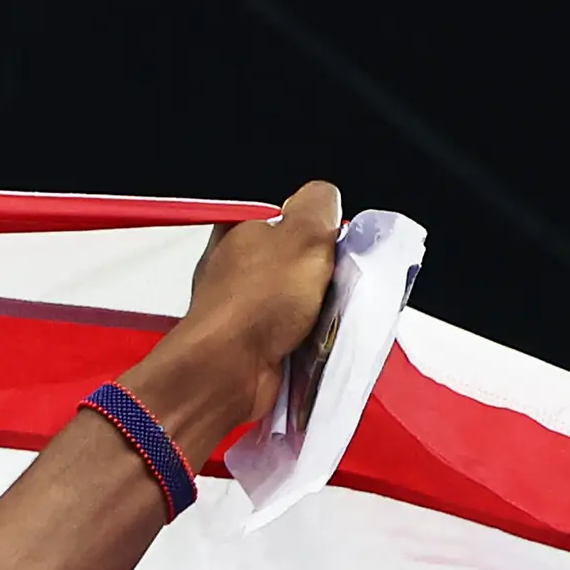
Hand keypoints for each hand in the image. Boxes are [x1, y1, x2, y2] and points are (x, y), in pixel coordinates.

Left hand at [125, 180, 346, 453]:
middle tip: (340, 284)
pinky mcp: (245, 347)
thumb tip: (323, 198)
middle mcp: (232, 270)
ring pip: (294, 302)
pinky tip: (315, 342)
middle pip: (294, 264)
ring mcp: (237, 311)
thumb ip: (317, 206)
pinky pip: (288, 336)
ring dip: (318, 311)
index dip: (317, 234)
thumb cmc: (261, 300)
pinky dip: (305, 339)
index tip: (337, 247)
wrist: (229, 371)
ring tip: (330, 317)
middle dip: (322, 275)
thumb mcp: (303, 233)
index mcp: (237, 233)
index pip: (286, 222)